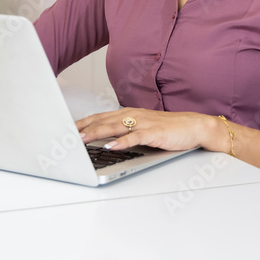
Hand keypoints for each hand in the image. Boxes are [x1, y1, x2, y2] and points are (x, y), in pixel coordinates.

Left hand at [77, 108, 225, 152]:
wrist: (193, 126)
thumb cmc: (167, 128)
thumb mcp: (141, 128)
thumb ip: (124, 131)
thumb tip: (103, 140)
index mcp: (128, 113)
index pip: (99, 117)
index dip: (81, 123)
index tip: (65, 130)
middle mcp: (133, 115)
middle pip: (102, 121)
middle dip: (83, 128)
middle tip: (66, 136)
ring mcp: (143, 123)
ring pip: (115, 127)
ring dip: (96, 133)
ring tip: (82, 140)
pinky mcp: (154, 132)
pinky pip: (135, 137)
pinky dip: (122, 142)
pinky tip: (111, 146)